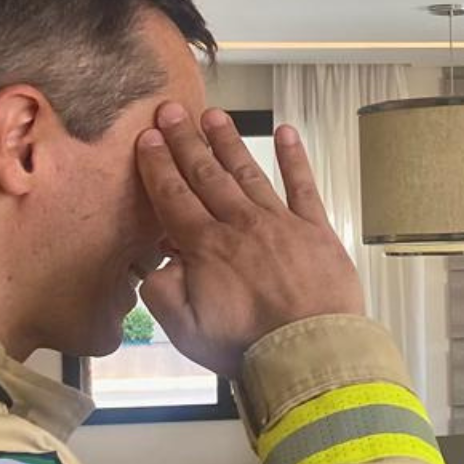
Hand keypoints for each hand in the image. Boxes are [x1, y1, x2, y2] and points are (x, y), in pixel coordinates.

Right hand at [134, 107, 365, 373]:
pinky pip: (303, 187)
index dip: (158, 166)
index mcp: (206, 247)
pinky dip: (295, 159)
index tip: (147, 138)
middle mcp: (240, 225)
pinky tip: (287, 133)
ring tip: (214, 116)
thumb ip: (162, 291)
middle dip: (185, 141)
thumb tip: (156, 264)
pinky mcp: (316, 231)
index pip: (174, 197)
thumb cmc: (248, 347)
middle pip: (206, 175)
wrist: (309, 353)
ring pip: (248, 173)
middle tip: (171, 110)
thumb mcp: (186, 330)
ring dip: (229, 142)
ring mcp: (280, 224)